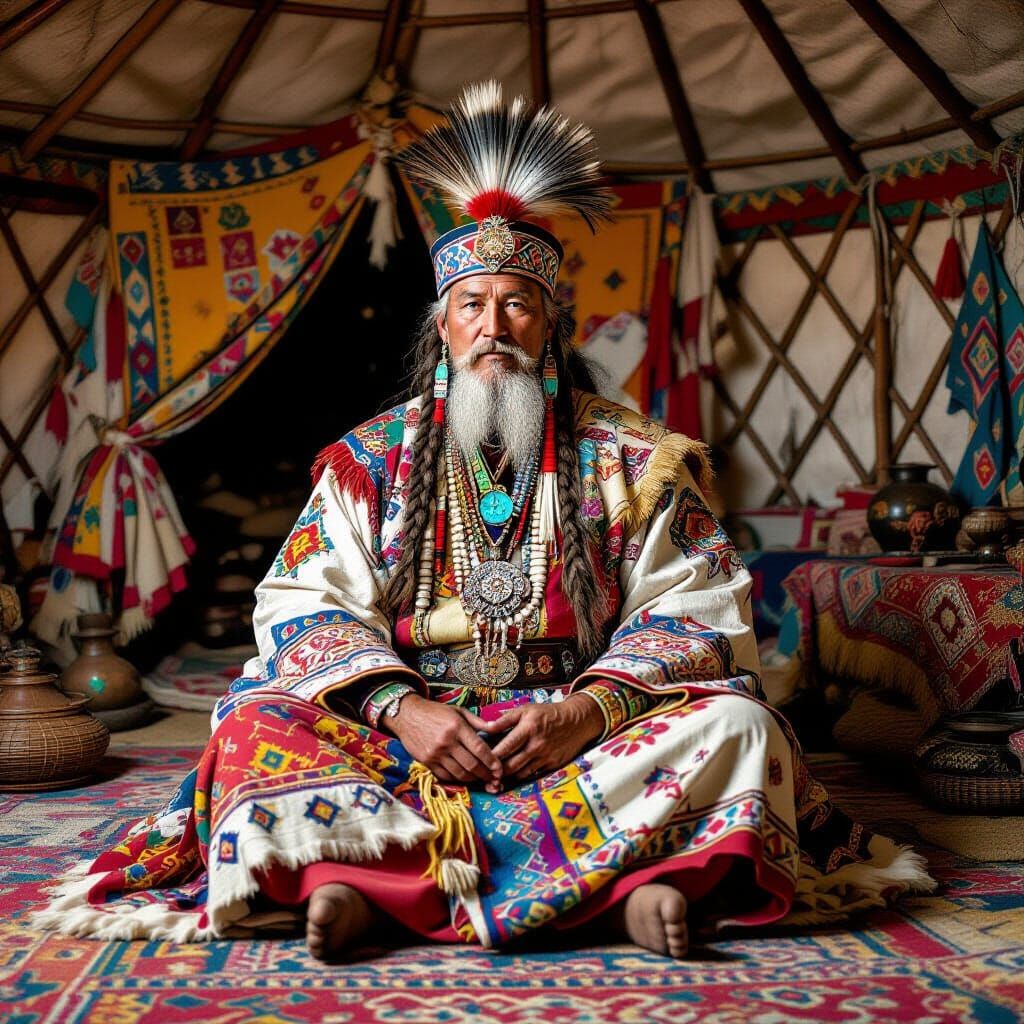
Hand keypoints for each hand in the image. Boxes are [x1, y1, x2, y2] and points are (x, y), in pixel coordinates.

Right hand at [387, 695, 504, 791]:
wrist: (407, 715)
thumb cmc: (435, 711)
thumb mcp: (458, 711)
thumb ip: (477, 721)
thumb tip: (496, 728)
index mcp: (457, 726)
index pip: (479, 748)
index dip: (492, 762)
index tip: (500, 769)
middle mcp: (446, 741)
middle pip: (472, 765)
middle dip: (486, 774)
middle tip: (495, 779)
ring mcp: (435, 753)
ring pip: (460, 774)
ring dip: (474, 779)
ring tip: (482, 779)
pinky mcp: (426, 762)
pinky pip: (446, 776)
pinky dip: (458, 779)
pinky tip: (465, 777)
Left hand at [490, 695, 604, 783]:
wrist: (576, 721)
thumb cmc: (547, 713)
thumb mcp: (526, 709)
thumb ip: (505, 720)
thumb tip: (486, 727)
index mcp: (528, 728)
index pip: (506, 747)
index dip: (491, 756)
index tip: (480, 759)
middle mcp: (537, 745)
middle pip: (511, 765)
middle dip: (496, 771)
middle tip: (485, 772)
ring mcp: (545, 757)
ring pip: (520, 773)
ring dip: (508, 775)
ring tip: (496, 774)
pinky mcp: (552, 765)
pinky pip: (532, 775)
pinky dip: (521, 774)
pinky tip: (514, 772)